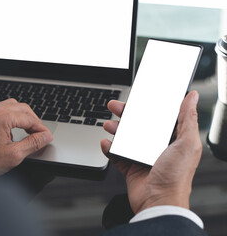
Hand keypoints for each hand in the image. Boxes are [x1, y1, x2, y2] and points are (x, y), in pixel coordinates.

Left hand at [0, 99, 52, 177]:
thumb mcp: (13, 155)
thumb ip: (33, 143)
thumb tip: (45, 137)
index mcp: (1, 116)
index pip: (29, 118)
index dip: (41, 128)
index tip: (46, 137)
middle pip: (21, 108)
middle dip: (33, 120)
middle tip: (39, 134)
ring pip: (10, 106)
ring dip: (21, 117)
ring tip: (27, 130)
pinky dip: (8, 117)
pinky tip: (10, 130)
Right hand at [101, 91, 201, 213]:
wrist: (158, 202)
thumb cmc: (176, 177)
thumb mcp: (187, 143)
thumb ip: (189, 119)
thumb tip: (193, 97)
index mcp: (173, 140)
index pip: (158, 118)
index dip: (148, 106)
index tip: (138, 98)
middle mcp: (157, 147)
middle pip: (139, 125)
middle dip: (126, 115)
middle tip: (116, 106)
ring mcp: (142, 157)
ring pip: (126, 138)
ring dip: (116, 129)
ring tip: (109, 125)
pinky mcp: (130, 167)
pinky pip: (117, 155)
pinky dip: (109, 149)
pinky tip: (106, 144)